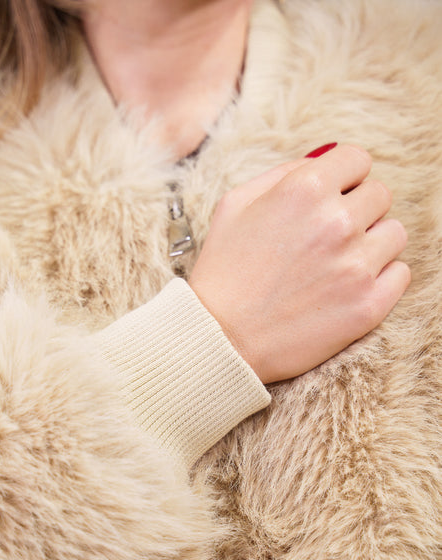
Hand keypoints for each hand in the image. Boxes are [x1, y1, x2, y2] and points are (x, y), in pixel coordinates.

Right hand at [188, 144, 409, 383]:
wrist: (220, 339)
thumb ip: (283, 173)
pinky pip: (400, 274)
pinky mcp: (368, 305)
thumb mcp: (235, 205)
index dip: (344, 178)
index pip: (358, 159)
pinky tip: (350, 287)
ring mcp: (357, 266)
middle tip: (328, 237)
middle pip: (380, 195)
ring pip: (394, 233)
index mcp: (305, 190)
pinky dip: (382, 278)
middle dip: (357, 210)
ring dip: (372, 243)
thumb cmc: (223, 272)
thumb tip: (325, 159)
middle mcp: (338, 222)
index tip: (333, 197)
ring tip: (338, 264)